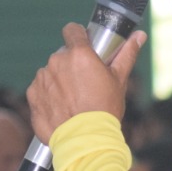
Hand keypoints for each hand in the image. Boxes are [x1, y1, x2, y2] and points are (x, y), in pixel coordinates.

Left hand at [26, 23, 146, 143]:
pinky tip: (61, 108)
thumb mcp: (118, 80)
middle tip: (84, 84)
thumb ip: (126, 54)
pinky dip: (48, 96)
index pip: (72, 30)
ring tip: (73, 100)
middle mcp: (57, 62)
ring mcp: (42, 78)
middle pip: (63, 55)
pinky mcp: (32, 94)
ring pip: (51, 72)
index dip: (78, 36)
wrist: (85, 140)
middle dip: (71, 65)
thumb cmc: (104, 110)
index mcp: (79, 54)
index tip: (83, 47)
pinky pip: (40, 89)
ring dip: (59, 81)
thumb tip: (139, 36)